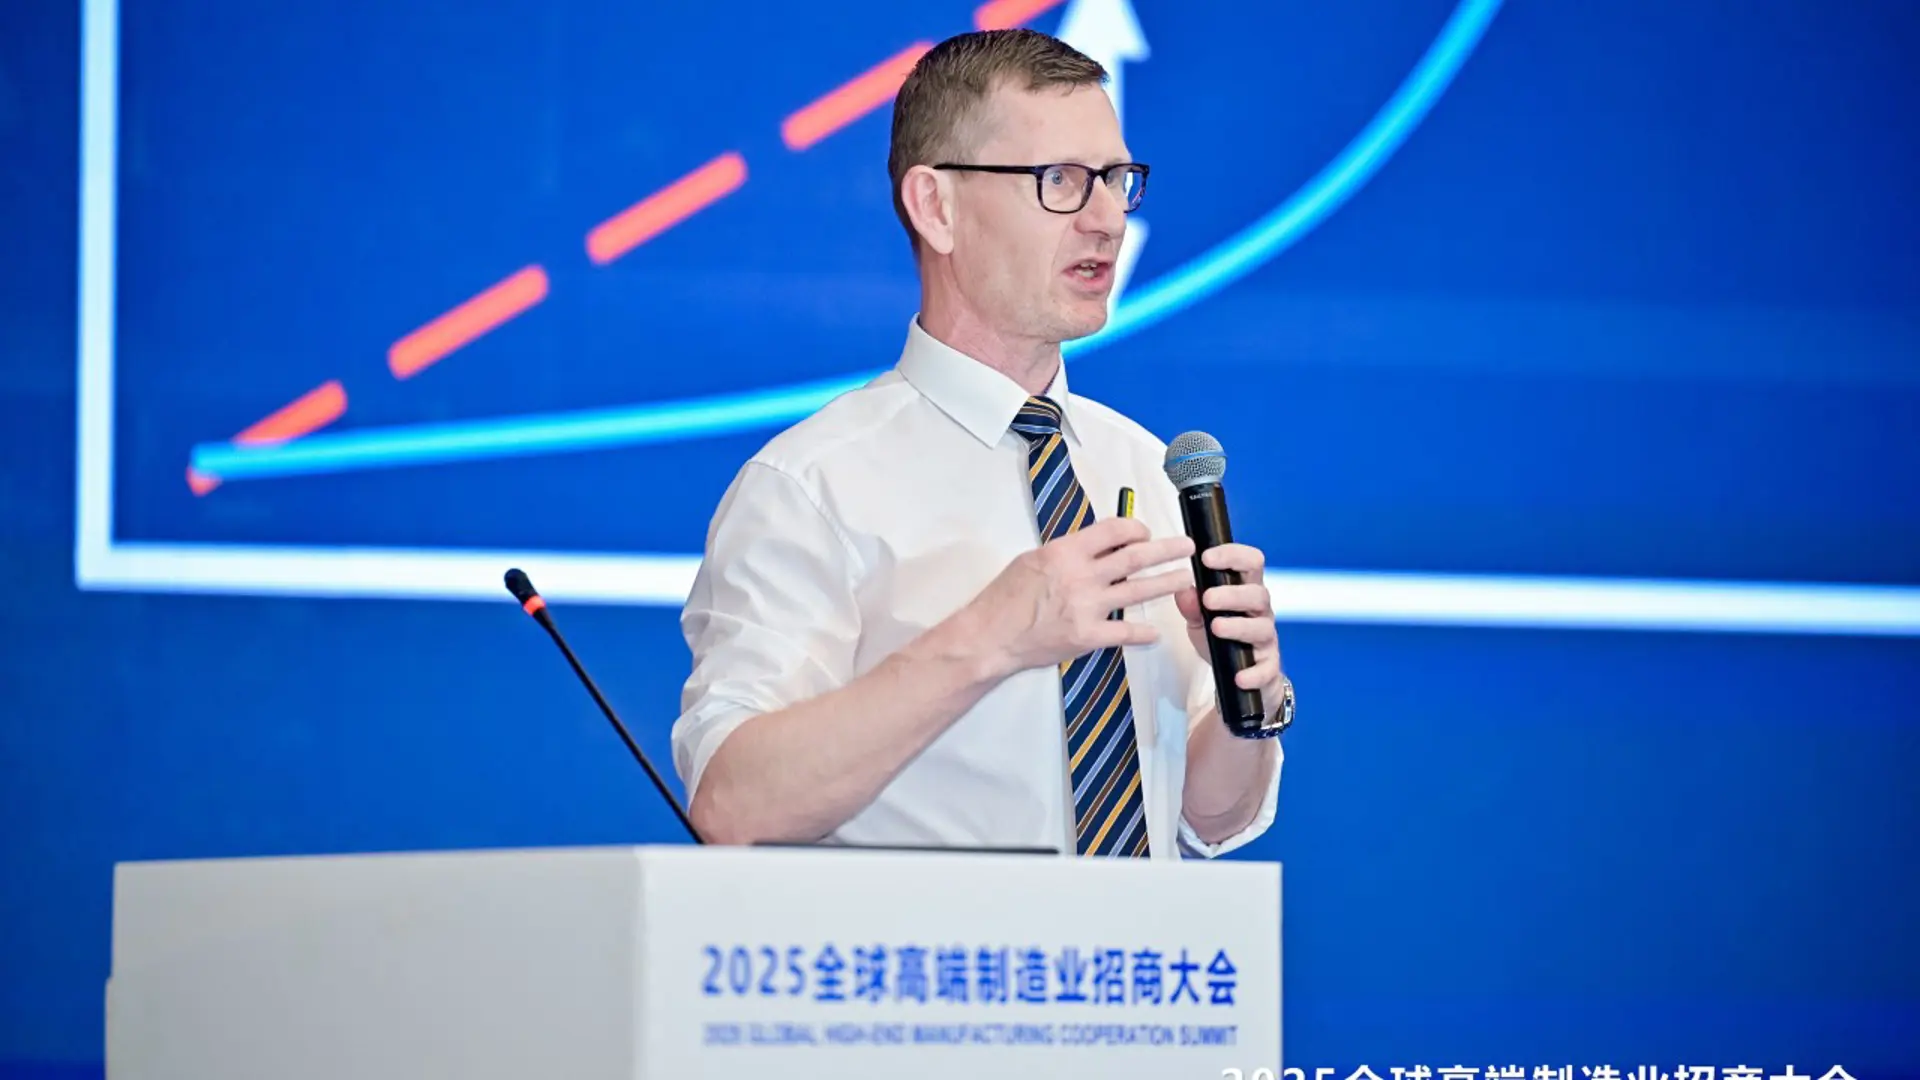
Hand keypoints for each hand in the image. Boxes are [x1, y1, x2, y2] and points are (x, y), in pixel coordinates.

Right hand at [969, 516, 1194, 676]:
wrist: (990, 636)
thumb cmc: (1005, 597)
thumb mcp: (1033, 559)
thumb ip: (1067, 553)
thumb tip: (1096, 546)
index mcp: (1066, 552)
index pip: (1114, 531)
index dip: (1136, 529)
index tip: (1145, 533)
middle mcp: (1081, 576)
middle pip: (1135, 556)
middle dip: (1167, 549)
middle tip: (1188, 547)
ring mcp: (1087, 607)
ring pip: (1139, 591)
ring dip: (1167, 583)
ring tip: (1185, 579)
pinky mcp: (1088, 637)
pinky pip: (1125, 633)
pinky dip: (1143, 633)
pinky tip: (1156, 633)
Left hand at [1174, 543, 1284, 699]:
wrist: (1236, 678)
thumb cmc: (1219, 639)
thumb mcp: (1199, 621)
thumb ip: (1191, 606)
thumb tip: (1182, 589)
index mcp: (1245, 591)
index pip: (1250, 563)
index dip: (1232, 556)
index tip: (1206, 557)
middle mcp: (1260, 612)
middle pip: (1258, 594)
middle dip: (1233, 594)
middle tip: (1208, 598)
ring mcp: (1266, 639)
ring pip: (1262, 628)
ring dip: (1239, 626)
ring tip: (1216, 628)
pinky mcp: (1269, 667)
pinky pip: (1267, 669)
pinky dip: (1254, 673)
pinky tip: (1238, 676)